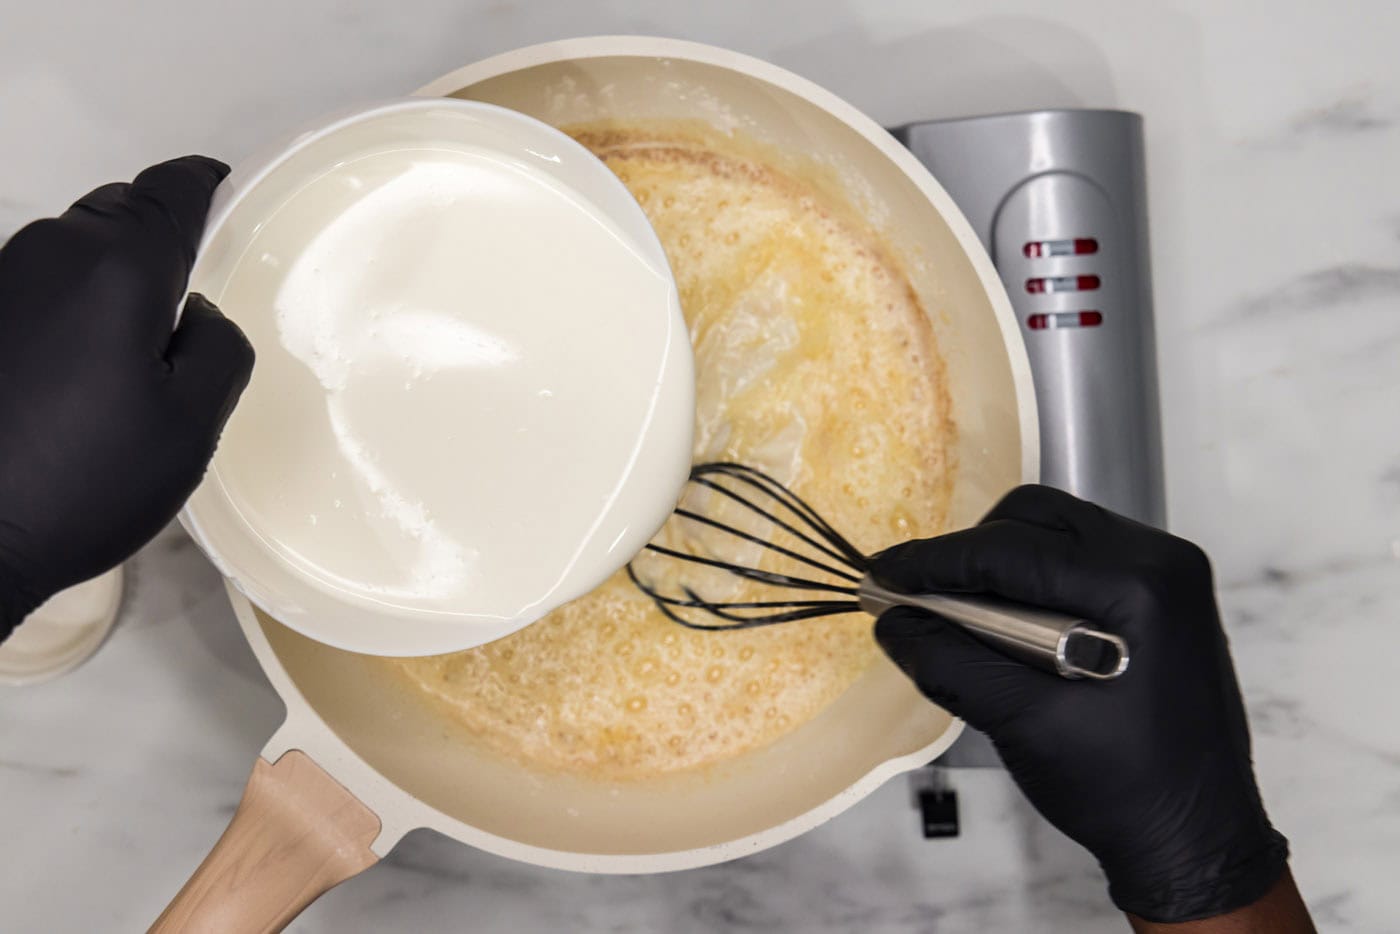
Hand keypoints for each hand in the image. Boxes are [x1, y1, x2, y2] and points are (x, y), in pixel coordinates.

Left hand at [0, 156, 253, 634]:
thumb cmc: (86, 481)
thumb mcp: (191, 425)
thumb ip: (219, 348)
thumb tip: (200, 314)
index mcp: (118, 265)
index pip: (174, 189)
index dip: (208, 188)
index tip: (231, 203)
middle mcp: (50, 252)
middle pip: (120, 211)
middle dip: (160, 237)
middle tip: (192, 295)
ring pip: (73, 249)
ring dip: (110, 275)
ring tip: (135, 343)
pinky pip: (37, 286)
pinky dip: (71, 304)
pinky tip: (79, 367)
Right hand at [871, 486, 1289, 923]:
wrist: (1197, 836)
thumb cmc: (1122, 789)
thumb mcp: (1024, 725)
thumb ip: (952, 665)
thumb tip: (892, 623)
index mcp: (1139, 586)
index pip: (1012, 550)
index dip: (935, 562)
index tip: (881, 574)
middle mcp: (1160, 560)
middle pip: (1035, 520)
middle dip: (968, 556)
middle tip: (920, 601)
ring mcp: (1167, 573)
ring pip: (1055, 531)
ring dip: (999, 564)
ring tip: (962, 617)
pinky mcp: (1162, 593)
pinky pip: (1078, 557)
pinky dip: (1033, 580)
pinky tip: (1010, 627)